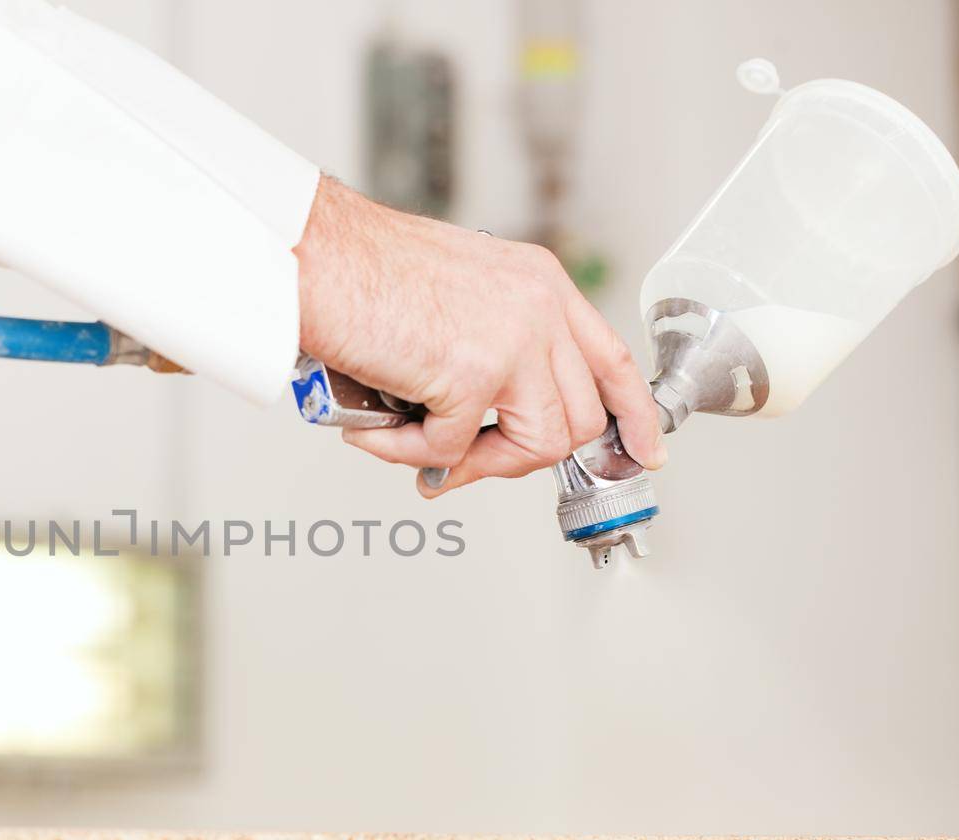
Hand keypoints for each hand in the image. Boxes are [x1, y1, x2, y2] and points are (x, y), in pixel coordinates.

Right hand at [295, 177, 665, 494]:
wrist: (316, 257)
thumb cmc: (360, 269)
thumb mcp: (457, 293)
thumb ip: (490, 346)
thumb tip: (487, 419)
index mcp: (539, 283)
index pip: (611, 358)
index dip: (633, 413)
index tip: (642, 448)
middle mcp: (538, 307)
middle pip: (578, 416)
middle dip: (523, 456)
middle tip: (467, 459)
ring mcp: (513, 341)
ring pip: (537, 444)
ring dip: (476, 462)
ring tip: (421, 447)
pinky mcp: (472, 374)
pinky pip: (454, 450)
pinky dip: (409, 451)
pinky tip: (376, 428)